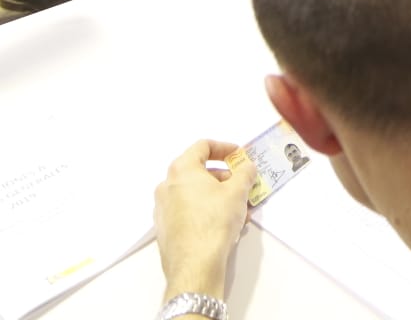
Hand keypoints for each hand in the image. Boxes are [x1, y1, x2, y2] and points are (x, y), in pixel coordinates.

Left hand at [154, 139, 254, 301]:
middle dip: (224, 178)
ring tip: (238, 210)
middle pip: (198, 172)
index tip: (239, 156)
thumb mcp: (237, 192)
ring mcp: (163, 209)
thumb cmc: (215, 220)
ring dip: (217, 197)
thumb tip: (247, 167)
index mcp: (181, 169)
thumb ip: (245, 173)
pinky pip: (188, 212)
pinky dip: (206, 211)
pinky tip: (224, 225)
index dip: (224, 148)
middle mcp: (167, 185)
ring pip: (194, 194)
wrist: (195, 264)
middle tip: (242, 187)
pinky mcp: (165, 229)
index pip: (202, 146)